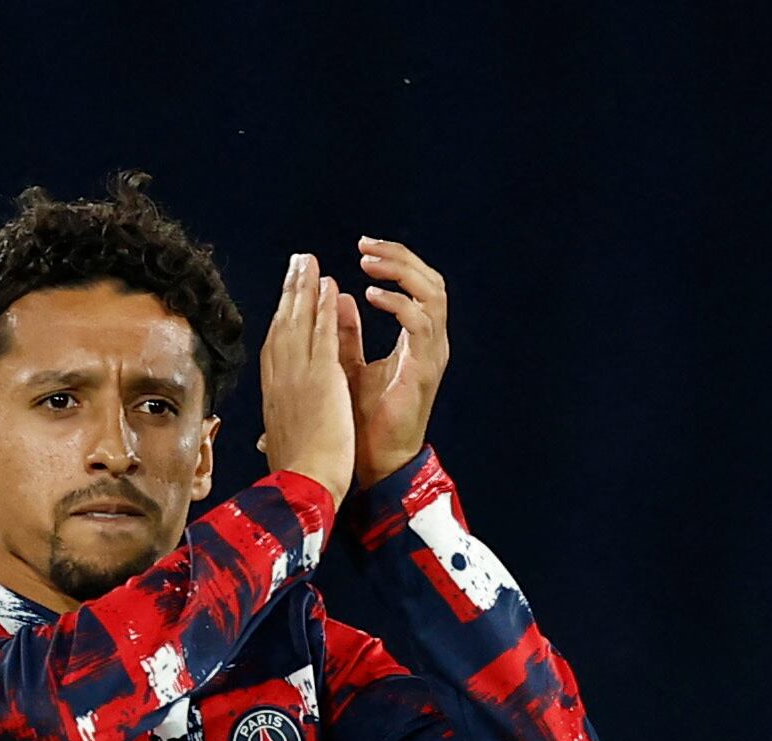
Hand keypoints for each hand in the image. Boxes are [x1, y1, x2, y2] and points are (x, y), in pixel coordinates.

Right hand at [256, 250, 356, 502]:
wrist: (302, 488)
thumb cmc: (296, 474)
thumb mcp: (284, 440)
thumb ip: (282, 421)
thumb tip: (273, 424)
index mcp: (274, 393)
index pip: (276, 345)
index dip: (282, 316)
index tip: (289, 294)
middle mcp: (280, 379)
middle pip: (282, 324)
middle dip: (290, 291)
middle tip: (298, 262)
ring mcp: (297, 377)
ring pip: (298, 322)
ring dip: (305, 288)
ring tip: (310, 261)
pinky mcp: (319, 380)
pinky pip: (322, 335)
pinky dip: (324, 308)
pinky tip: (330, 286)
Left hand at [349, 236, 450, 484]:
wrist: (373, 464)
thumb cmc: (362, 421)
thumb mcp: (347, 366)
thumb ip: (346, 333)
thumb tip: (338, 299)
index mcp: (415, 339)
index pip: (416, 284)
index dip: (394, 261)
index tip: (362, 247)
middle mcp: (429, 342)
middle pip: (430, 280)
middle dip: (399, 257)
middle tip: (366, 246)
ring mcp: (431, 354)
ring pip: (433, 293)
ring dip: (401, 272)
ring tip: (369, 265)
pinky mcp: (424, 369)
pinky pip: (420, 323)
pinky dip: (397, 303)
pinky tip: (371, 295)